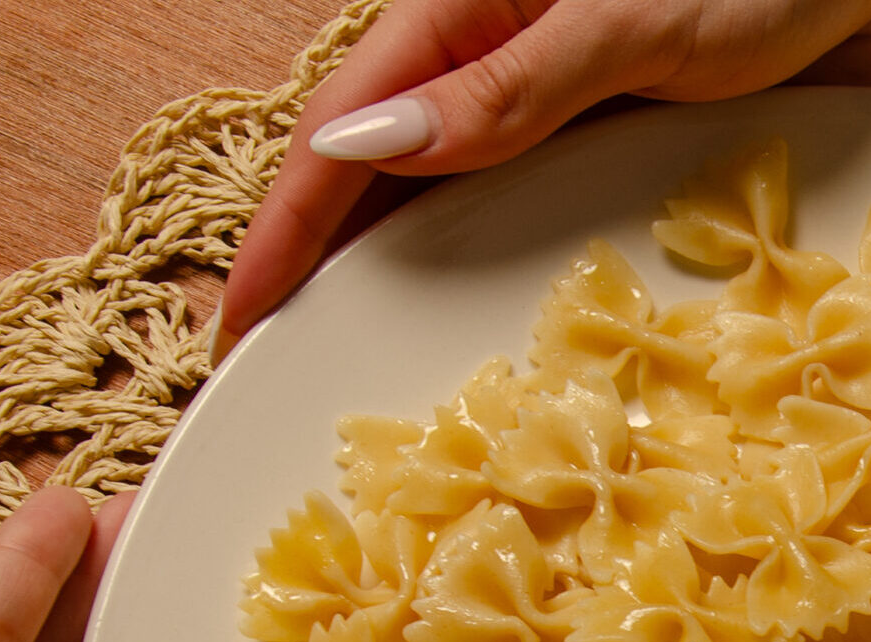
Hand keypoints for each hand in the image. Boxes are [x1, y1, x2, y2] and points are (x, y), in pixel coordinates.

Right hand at [216, 0, 870, 357]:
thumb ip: (508, 90)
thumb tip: (368, 148)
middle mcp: (501, 66)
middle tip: (289, 376)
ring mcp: (564, 109)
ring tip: (373, 376)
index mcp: (468, 15)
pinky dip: (515, 279)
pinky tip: (502, 339)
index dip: (283, 230)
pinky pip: (551, 222)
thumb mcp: (623, 22)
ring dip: (416, 285)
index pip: (341, 132)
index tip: (239, 320)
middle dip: (329, 271)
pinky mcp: (630, 144)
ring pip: (461, 208)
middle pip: (385, 180)